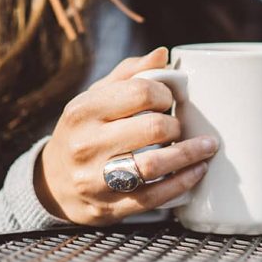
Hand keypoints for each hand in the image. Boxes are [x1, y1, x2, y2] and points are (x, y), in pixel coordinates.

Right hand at [35, 47, 218, 224]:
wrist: (54, 183)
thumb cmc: (86, 130)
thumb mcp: (97, 98)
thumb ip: (130, 74)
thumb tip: (163, 54)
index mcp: (83, 111)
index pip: (141, 93)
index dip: (165, 94)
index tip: (169, 100)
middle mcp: (86, 145)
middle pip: (153, 128)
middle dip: (177, 125)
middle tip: (181, 126)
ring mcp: (96, 180)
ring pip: (154, 165)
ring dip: (189, 154)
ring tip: (207, 147)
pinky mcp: (110, 207)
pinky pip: (155, 196)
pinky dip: (184, 182)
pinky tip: (199, 170)